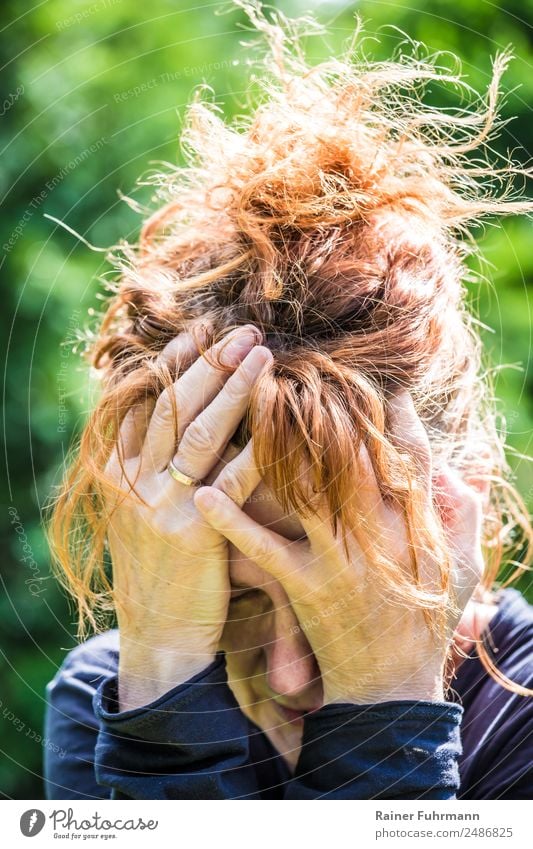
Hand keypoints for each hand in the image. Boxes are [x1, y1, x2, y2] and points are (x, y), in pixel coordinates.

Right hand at [103, 323, 271, 708]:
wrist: (158, 635)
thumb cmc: (161, 567)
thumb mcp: (142, 509)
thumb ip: (155, 462)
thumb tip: (188, 408)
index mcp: (117, 469)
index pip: (144, 399)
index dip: (174, 360)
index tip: (202, 329)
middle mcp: (131, 481)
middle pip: (172, 404)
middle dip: (209, 362)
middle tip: (243, 330)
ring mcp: (157, 505)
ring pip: (197, 431)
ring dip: (233, 388)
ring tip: (262, 354)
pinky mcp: (191, 533)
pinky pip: (231, 478)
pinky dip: (258, 446)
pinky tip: (280, 417)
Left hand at [194, 389, 484, 704]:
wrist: (390, 690)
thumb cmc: (425, 621)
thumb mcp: (462, 569)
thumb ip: (463, 515)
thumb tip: (464, 466)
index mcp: (417, 522)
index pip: (409, 450)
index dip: (390, 409)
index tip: (369, 376)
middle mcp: (380, 533)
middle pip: (350, 454)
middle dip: (324, 407)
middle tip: (293, 366)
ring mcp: (339, 559)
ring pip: (305, 488)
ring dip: (274, 443)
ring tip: (245, 401)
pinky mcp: (303, 587)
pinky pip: (263, 549)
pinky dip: (232, 521)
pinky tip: (204, 492)